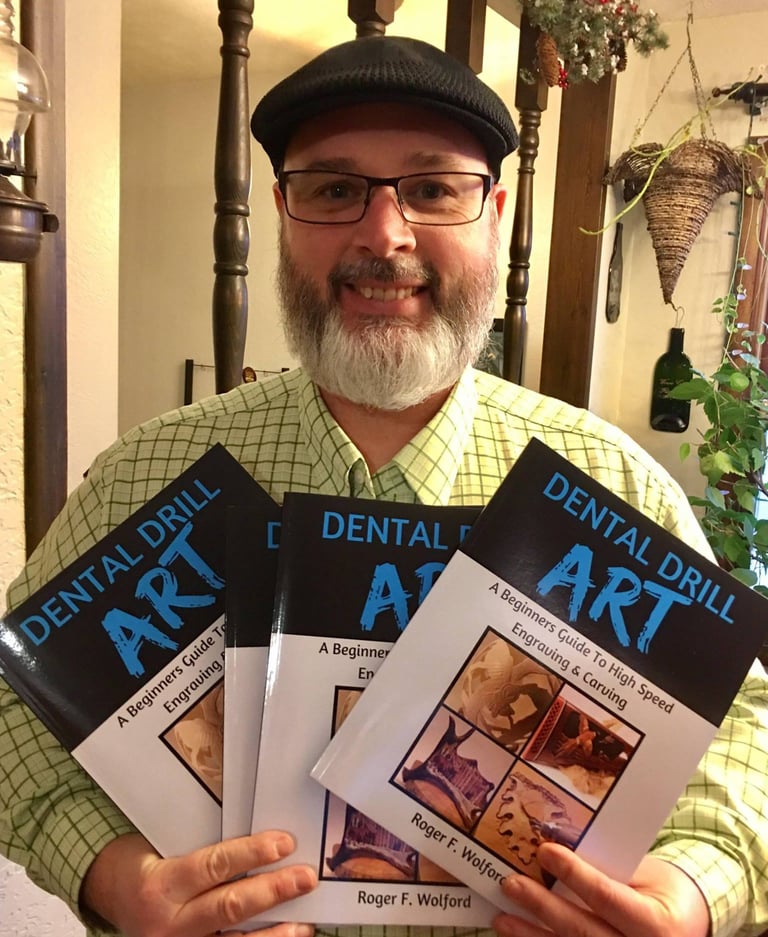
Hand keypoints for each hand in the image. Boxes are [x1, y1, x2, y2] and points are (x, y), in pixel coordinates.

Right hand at [80, 830, 317, 936]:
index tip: (284, 843)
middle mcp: (169, 923)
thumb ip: (205, 850)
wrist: (109, 897)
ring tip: (302, 925)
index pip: (214, 867)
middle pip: (229, 907)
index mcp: (163, 885)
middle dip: (272, 892)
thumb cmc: (142, 864)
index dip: (251, 854)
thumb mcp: (164, 848)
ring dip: (272, 935)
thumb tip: (260, 841)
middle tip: (305, 879)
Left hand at [493, 843, 709, 936]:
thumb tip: (554, 856)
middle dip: (543, 907)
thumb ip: (606, 871)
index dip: (575, 874)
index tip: (545, 851)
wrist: (689, 925)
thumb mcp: (645, 876)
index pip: (608, 898)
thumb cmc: (663, 893)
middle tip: (512, 883)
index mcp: (657, 924)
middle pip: (583, 931)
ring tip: (503, 918)